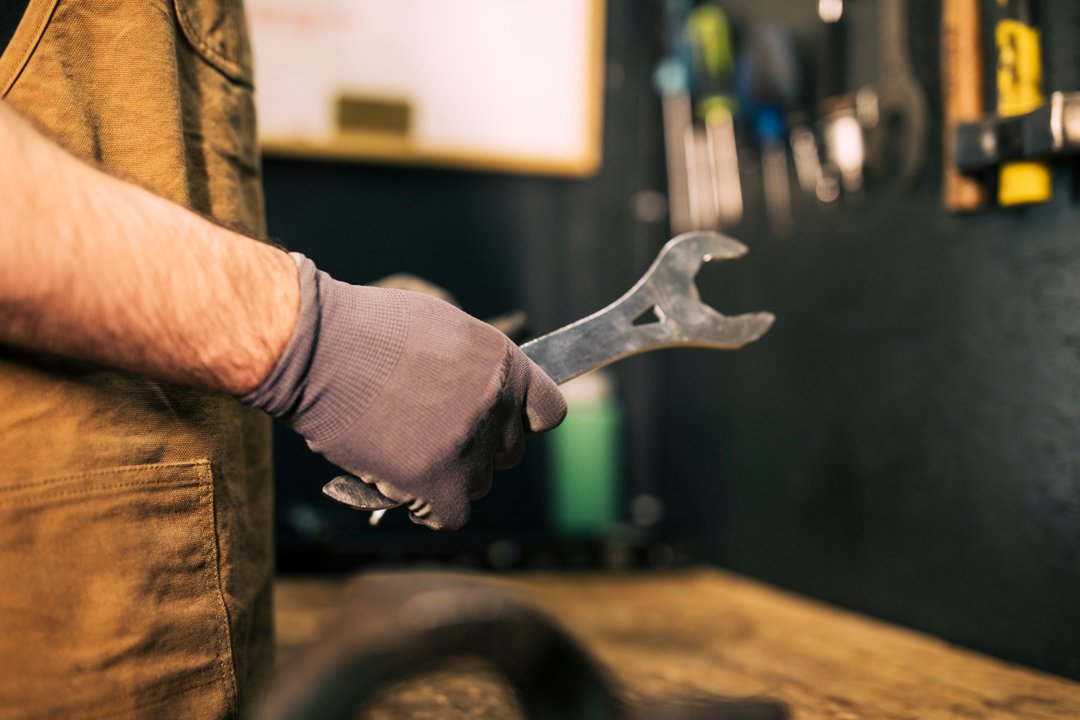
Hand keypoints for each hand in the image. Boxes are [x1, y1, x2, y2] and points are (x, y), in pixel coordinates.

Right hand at [242, 254, 565, 528]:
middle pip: (507, 455)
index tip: (496, 427)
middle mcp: (495, 403)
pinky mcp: (435, 480)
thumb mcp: (442, 329)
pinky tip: (395, 481)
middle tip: (428, 434)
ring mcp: (467, 444)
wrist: (315, 346)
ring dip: (444, 476)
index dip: (520, 424)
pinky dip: (424, 507)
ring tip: (399, 446)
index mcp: (503, 362)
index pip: (548, 412)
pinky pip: (449, 515)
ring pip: (476, 485)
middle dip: (475, 450)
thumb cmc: (366, 331)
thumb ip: (477, 366)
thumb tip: (490, 391)